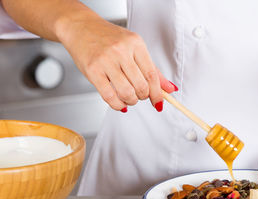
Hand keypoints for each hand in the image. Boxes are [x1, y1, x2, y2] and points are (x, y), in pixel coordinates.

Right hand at [57, 18, 176, 111]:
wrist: (81, 27)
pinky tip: (119, 103)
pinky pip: (109, 96)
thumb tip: (169, 88)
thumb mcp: (134, 47)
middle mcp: (121, 51)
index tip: (159, 102)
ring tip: (129, 98)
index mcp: (135, 44)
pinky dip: (117, 105)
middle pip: (141, 86)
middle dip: (143, 97)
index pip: (152, 75)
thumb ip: (152, 69)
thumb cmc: (108, 38)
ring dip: (130, 101)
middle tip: (139, 95)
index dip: (157, 93)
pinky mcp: (92, 70)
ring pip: (127, 93)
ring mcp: (106, 60)